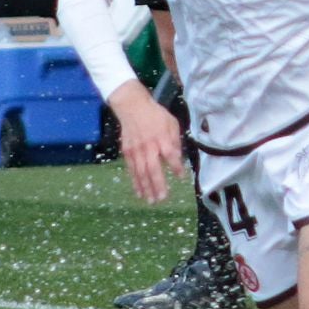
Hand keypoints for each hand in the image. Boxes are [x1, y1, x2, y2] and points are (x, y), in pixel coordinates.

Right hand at [106, 82, 186, 202]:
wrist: (131, 106)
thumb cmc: (155, 115)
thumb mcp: (171, 123)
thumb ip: (175, 141)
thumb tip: (178, 158)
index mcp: (161, 138)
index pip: (171, 155)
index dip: (176, 167)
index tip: (181, 177)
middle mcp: (148, 146)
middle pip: (153, 169)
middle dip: (158, 185)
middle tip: (162, 199)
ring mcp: (136, 150)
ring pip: (141, 173)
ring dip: (146, 188)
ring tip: (151, 201)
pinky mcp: (127, 152)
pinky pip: (132, 170)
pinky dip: (135, 182)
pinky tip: (139, 192)